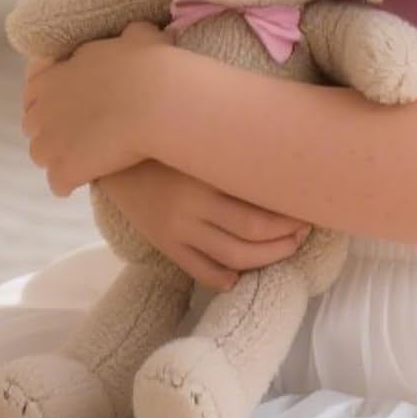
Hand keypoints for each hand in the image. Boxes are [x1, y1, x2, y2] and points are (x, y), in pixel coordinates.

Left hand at [21, 21, 172, 195]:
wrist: (155, 99)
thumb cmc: (150, 64)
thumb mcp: (139, 38)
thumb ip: (130, 36)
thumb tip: (137, 33)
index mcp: (50, 76)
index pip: (34, 91)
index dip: (51, 101)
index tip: (70, 107)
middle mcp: (41, 107)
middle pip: (33, 125)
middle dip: (51, 131)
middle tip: (77, 136)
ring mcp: (50, 141)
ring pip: (41, 155)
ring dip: (57, 158)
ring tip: (80, 161)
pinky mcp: (65, 168)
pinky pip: (58, 183)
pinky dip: (68, 184)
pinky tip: (85, 181)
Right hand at [97, 159, 311, 290]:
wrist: (109, 153)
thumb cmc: (160, 138)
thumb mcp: (193, 139)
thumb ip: (228, 147)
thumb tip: (276, 149)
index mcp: (201, 176)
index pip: (260, 210)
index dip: (290, 217)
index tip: (308, 209)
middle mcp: (191, 207)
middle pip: (253, 236)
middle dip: (286, 238)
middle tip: (303, 230)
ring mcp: (177, 230)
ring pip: (233, 259)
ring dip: (267, 259)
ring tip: (284, 249)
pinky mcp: (164, 244)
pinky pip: (202, 271)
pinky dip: (226, 278)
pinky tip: (241, 274)